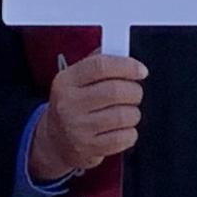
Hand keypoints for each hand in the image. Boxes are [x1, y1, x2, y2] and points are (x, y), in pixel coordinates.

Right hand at [32, 53, 145, 179]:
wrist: (55, 142)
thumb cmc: (73, 106)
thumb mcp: (76, 81)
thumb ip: (97, 63)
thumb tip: (121, 49)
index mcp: (66, 81)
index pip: (100, 66)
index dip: (126, 66)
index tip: (141, 70)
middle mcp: (68, 104)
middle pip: (115, 91)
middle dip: (134, 91)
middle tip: (134, 93)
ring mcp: (78, 128)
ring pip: (124, 115)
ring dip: (133, 113)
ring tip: (127, 113)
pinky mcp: (89, 148)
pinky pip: (124, 138)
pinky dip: (130, 133)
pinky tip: (122, 129)